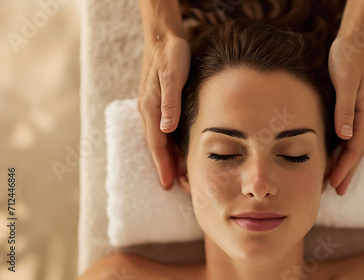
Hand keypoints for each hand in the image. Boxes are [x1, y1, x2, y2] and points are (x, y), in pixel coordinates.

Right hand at [137, 35, 190, 189]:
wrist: (163, 37)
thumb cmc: (170, 55)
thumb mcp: (172, 76)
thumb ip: (170, 103)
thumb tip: (165, 129)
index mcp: (151, 108)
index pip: (157, 144)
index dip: (163, 166)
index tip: (168, 185)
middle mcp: (148, 111)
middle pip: (157, 147)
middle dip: (166, 168)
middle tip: (178, 187)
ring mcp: (152, 108)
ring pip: (159, 140)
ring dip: (168, 158)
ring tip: (179, 176)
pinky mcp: (158, 104)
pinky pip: (162, 131)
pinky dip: (169, 144)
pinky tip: (177, 151)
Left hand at [328, 35, 363, 195]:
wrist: (358, 39)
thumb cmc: (350, 57)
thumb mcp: (346, 81)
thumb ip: (345, 109)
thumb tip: (345, 136)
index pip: (355, 149)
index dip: (345, 168)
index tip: (335, 185)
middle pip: (356, 152)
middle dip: (346, 172)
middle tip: (335, 192)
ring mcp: (362, 113)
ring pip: (352, 145)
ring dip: (343, 163)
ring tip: (332, 180)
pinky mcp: (355, 107)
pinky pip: (349, 135)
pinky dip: (341, 148)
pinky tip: (333, 154)